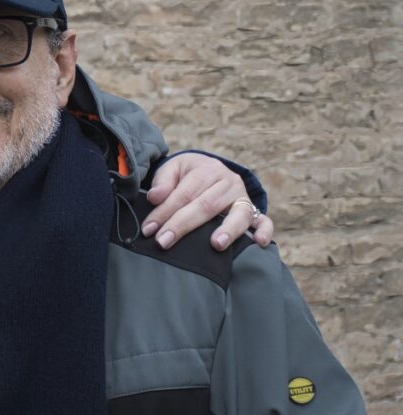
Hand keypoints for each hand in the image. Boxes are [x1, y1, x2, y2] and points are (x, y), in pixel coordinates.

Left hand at [141, 153, 273, 250]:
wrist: (211, 169)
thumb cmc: (187, 174)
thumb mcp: (173, 169)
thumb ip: (163, 181)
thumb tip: (154, 197)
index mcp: (207, 170)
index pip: (184, 193)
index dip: (164, 212)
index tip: (149, 229)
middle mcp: (228, 182)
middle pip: (205, 205)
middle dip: (183, 225)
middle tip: (163, 242)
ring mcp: (243, 198)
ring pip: (238, 214)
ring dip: (228, 230)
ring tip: (216, 245)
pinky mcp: (254, 211)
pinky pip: (264, 221)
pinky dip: (264, 231)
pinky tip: (259, 242)